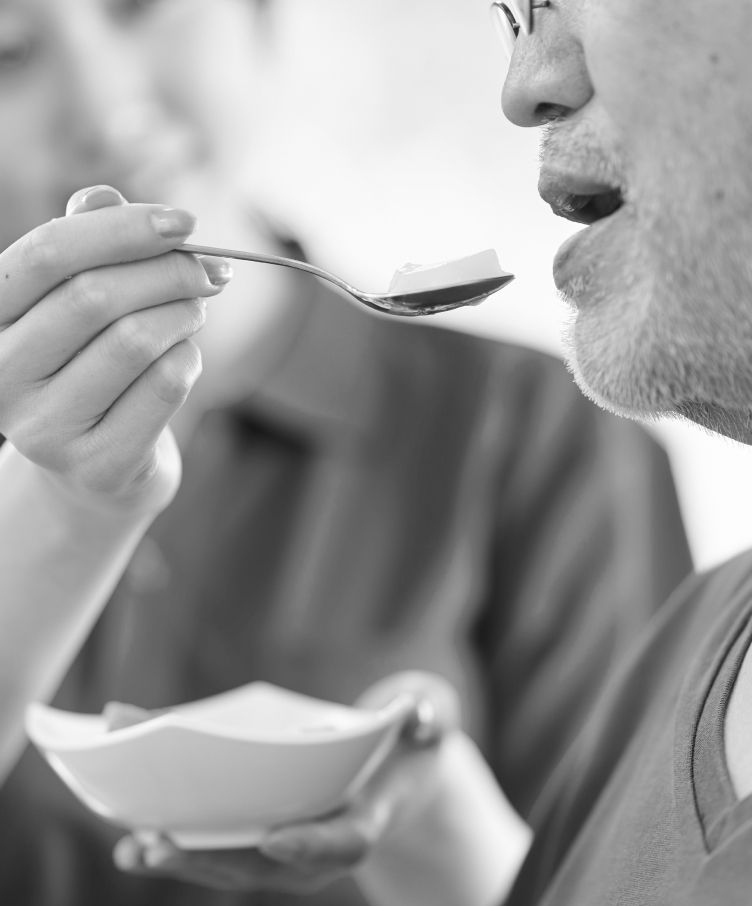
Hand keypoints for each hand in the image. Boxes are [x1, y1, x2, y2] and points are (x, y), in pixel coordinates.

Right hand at [0, 185, 231, 517]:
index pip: (46, 255)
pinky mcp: (97, 465)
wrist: (98, 466)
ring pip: (137, 340)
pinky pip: (165, 385)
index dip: (122, 229)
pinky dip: (191, 359)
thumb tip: (101, 197)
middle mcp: (2, 376)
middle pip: (97, 296)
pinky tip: (186, 358)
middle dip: (170, 271)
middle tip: (209, 271)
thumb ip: (87, 246)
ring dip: (185, 314)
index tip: (184, 222)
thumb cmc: (91, 366)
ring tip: (194, 312)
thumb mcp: (79, 303)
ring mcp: (45, 429)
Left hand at [112, 671, 460, 893]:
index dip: (310, 843)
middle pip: (268, 866)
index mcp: (367, 820)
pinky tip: (135, 829)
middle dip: (213, 858)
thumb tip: (425, 718)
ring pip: (233, 865)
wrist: (394, 777)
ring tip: (131, 844)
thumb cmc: (409, 747)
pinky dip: (180, 839)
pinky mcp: (263, 841)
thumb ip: (433, 718)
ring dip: (182, 857)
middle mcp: (322, 849)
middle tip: (159, 841)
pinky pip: (220, 846)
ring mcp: (289, 851)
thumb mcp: (429, 724)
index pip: (343, 841)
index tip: (274, 838)